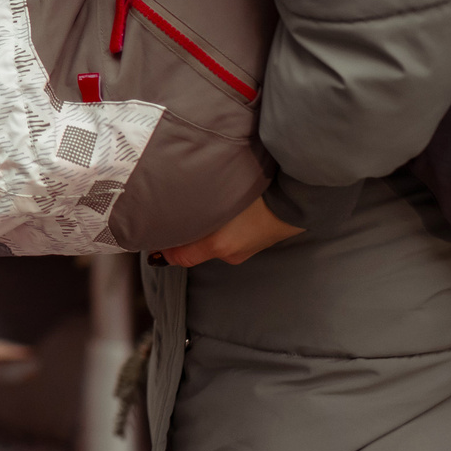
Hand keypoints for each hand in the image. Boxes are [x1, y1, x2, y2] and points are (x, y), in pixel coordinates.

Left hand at [161, 196, 305, 268]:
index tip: (152, 239)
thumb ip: (195, 206)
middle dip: (185, 235)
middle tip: (172, 216)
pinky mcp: (260, 242)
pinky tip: (231, 209)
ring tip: (203, 206)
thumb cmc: (261, 193)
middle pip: (198, 248)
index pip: (180, 258)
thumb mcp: (222, 198)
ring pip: (217, 241)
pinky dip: (227, 226)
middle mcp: (230, 253)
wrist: (298, 197)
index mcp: (218, 245)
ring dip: (208, 228)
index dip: (163, 250)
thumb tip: (173, 215)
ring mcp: (247, 250)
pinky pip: (235, 236)